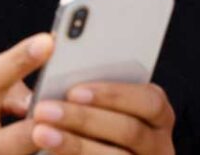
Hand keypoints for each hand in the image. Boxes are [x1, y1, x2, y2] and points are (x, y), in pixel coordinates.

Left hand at [30, 81, 175, 153]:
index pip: (150, 100)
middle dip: (85, 119)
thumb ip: (86, 86)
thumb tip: (61, 55)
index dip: (113, 94)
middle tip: (43, 110)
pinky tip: (50, 151)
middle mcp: (159, 144)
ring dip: (76, 145)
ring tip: (40, 132)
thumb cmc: (90, 122)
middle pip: (131, 130)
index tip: (74, 91)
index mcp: (156, 114)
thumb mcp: (93, 103)